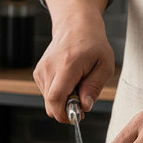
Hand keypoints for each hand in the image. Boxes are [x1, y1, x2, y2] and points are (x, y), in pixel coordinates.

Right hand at [37, 0, 113, 122]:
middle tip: (83, 99)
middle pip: (50, 103)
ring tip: (77, 84)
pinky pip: (47, 93)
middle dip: (67, 109)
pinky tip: (68, 80)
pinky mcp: (38, 73)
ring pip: (49, 101)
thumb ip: (94, 87)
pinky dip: (59, 93)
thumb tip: (84, 107)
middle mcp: (49, 68)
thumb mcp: (104, 65)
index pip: (56, 98)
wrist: (75, 26)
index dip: (64, 113)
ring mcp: (41, 70)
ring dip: (64, 100)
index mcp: (67, 65)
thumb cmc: (93, 45)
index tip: (78, 115)